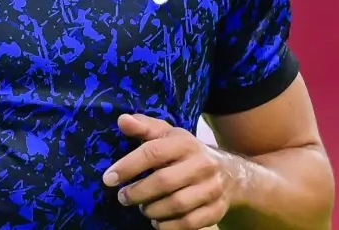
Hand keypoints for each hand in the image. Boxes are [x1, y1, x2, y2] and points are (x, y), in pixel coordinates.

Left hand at [103, 114, 233, 229]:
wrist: (230, 173)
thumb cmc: (187, 153)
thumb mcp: (168, 136)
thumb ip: (144, 128)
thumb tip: (122, 120)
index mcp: (186, 143)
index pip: (153, 152)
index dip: (128, 166)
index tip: (108, 178)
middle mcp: (202, 164)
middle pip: (163, 182)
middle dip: (137, 193)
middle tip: (124, 197)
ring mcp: (212, 188)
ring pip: (176, 205)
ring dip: (152, 210)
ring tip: (143, 208)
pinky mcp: (216, 210)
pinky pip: (188, 223)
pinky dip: (169, 226)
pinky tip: (158, 221)